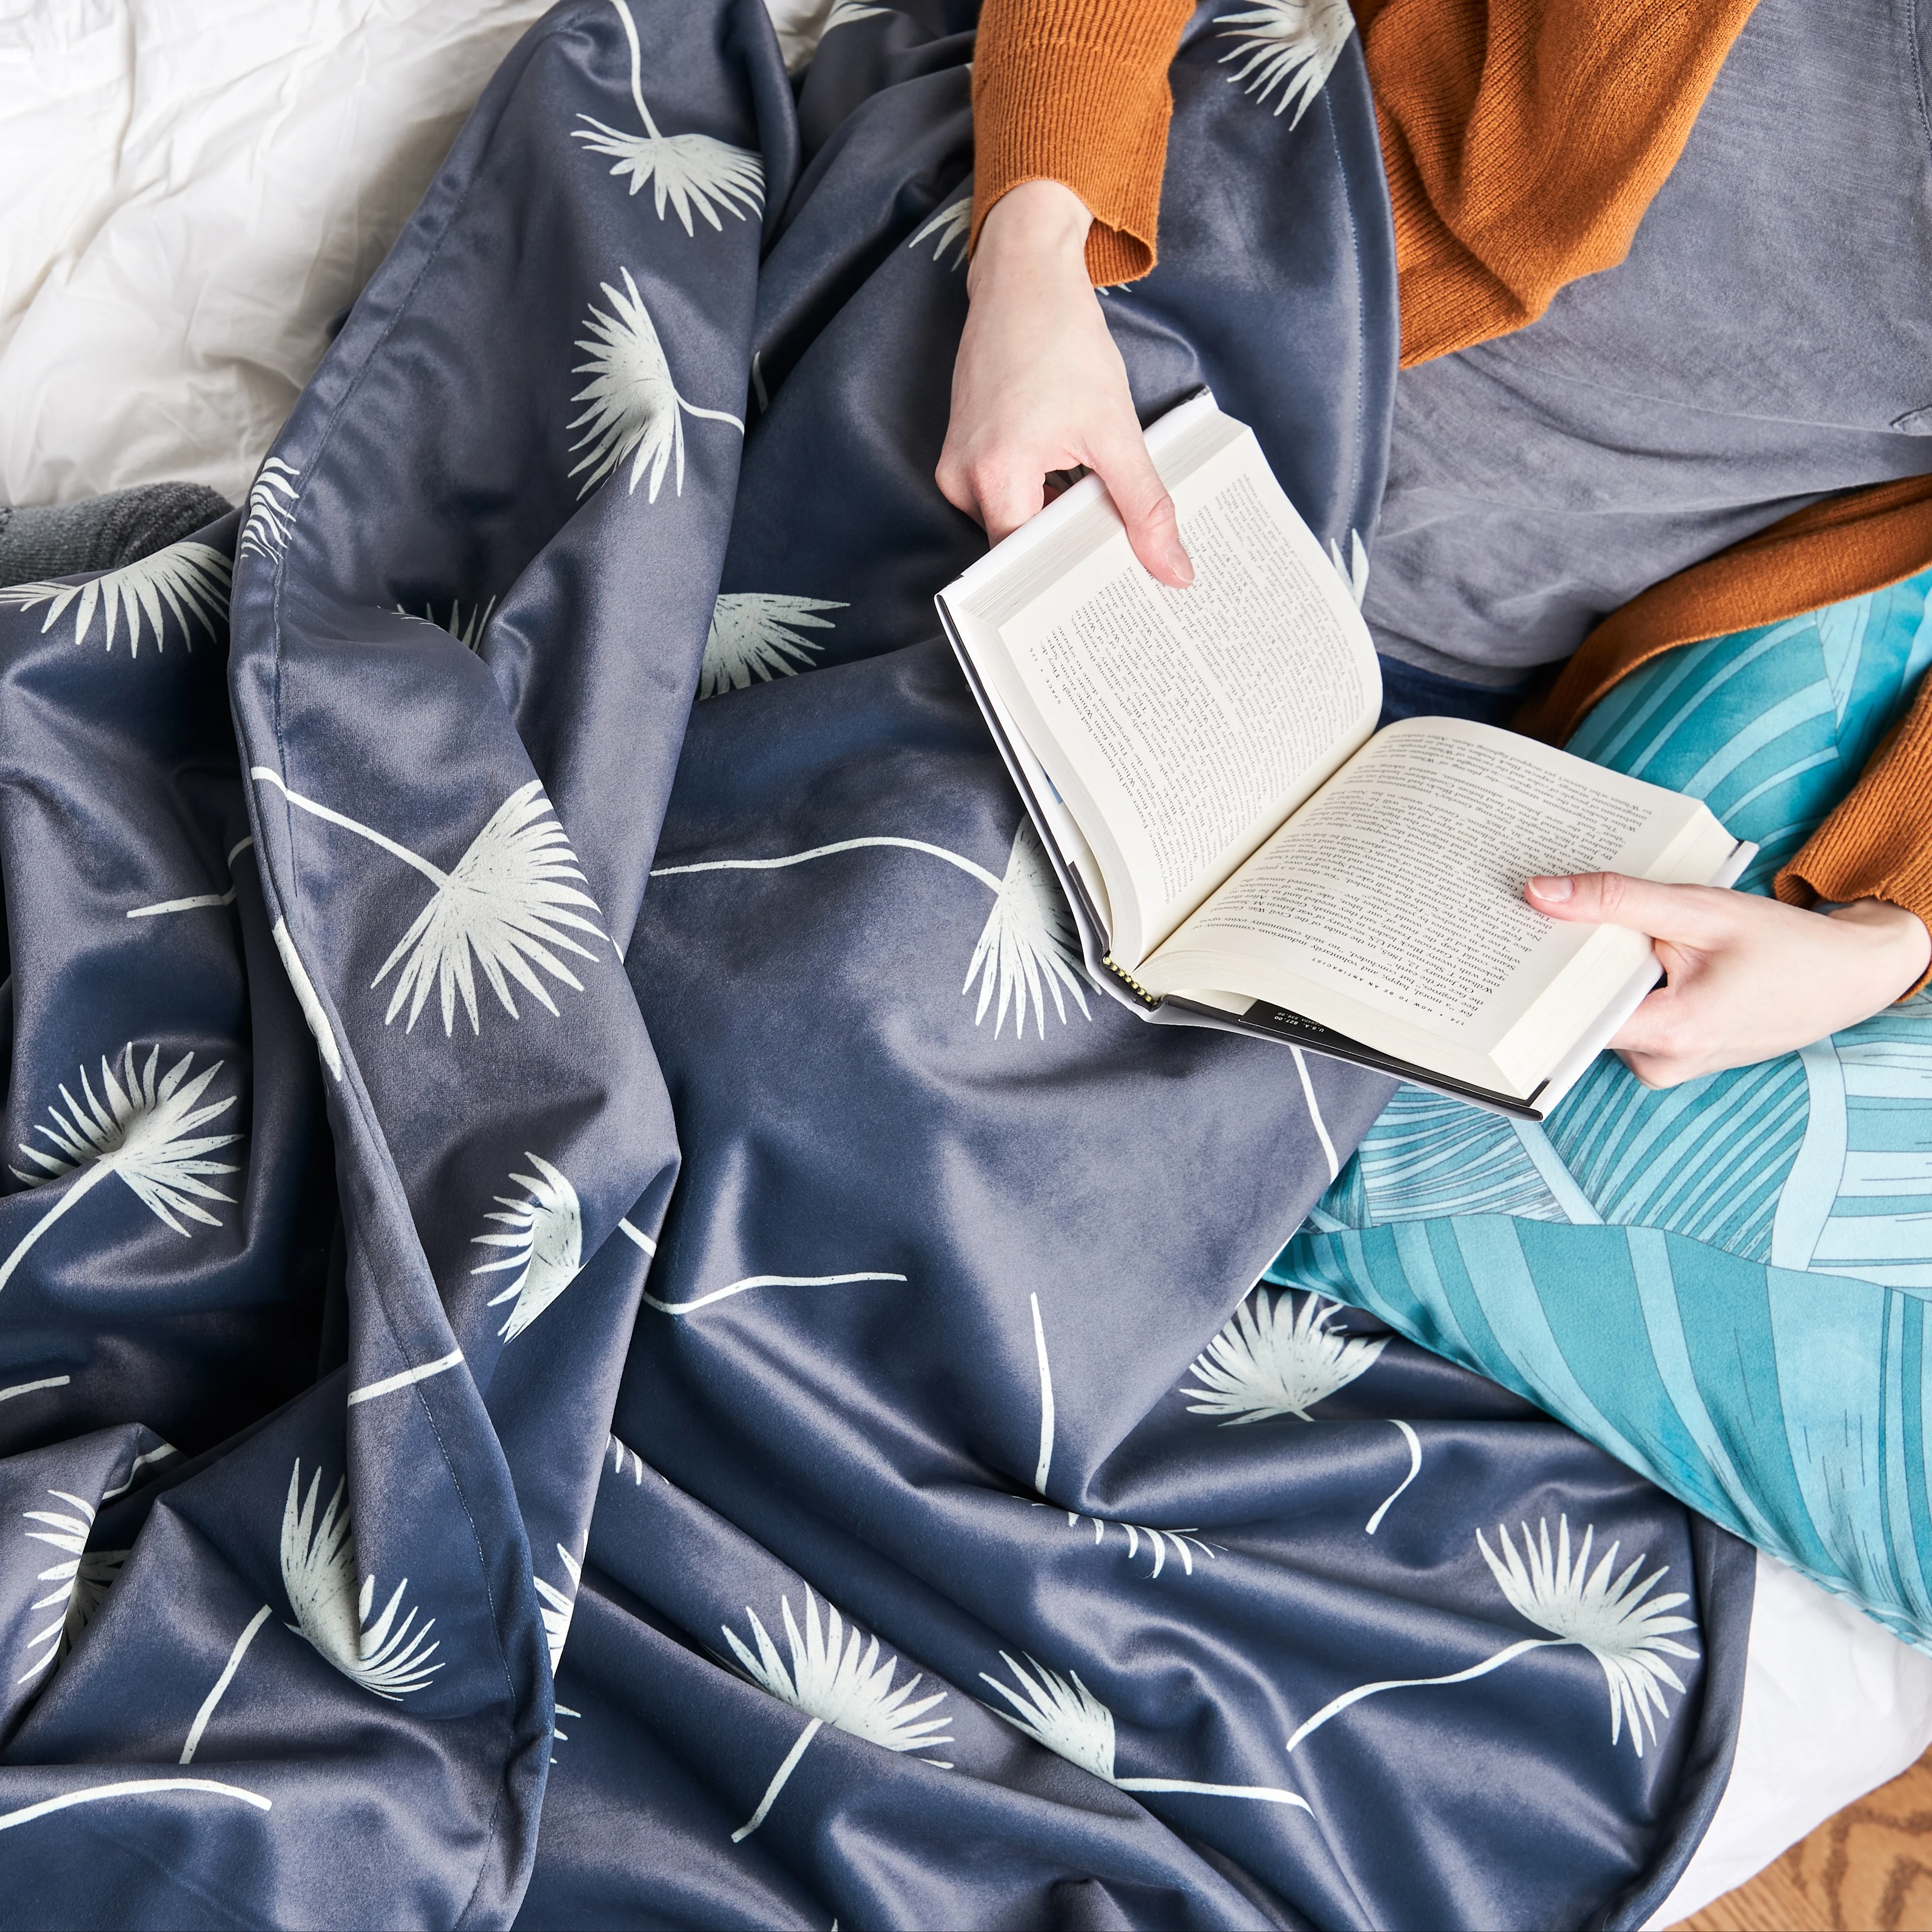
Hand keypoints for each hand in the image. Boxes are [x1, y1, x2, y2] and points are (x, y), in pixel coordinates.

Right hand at [936, 179, 1192, 586]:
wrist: (1023, 278)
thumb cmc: (1062, 340)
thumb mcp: (1117, 429)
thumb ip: (1145, 506)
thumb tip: (1173, 571)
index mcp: (995, 476)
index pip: (1026, 566)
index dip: (1066, 587)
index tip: (1109, 602)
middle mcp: (961, 479)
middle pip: (1017, 550)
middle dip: (1067, 559)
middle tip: (1120, 575)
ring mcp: (955, 466)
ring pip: (1012, 525)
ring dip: (1056, 525)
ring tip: (1101, 525)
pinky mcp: (961, 454)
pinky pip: (1003, 498)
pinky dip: (1041, 501)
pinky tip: (1075, 492)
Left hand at [1525, 873, 1931, 1087]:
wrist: (1845, 977)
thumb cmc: (1783, 944)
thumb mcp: (1700, 908)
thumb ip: (1619, 900)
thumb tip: (1539, 893)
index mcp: (1672, 1034)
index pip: (1573, 1017)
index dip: (1536, 981)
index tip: (1503, 944)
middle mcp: (1662, 1064)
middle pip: (1581, 1015)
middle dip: (1558, 968)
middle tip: (1524, 916)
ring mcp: (1665, 1066)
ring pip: (1601, 1017)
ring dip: (1590, 974)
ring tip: (1570, 926)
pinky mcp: (1668, 1057)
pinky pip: (1623, 1020)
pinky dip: (1616, 986)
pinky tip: (1614, 950)